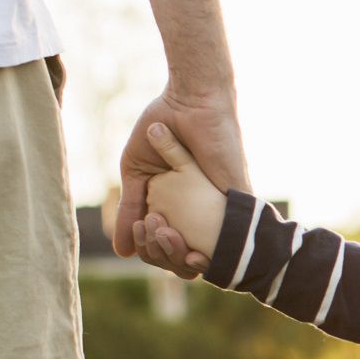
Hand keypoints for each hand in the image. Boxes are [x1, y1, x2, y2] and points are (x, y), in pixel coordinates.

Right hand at [115, 89, 243, 272]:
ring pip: (204, 256)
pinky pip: (226, 239)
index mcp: (177, 206)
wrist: (189, 99)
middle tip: (151, 226)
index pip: (164, 246)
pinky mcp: (237, 197)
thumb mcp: (136, 173)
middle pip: (184, 259)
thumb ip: (130, 209)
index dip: (150, 250)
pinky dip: (204, 248)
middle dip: (162, 253)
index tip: (140, 232)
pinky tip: (189, 240)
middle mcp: (200, 212)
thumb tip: (122, 251)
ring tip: (161, 225)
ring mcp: (219, 207)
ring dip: (177, 251)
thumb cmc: (161, 127)